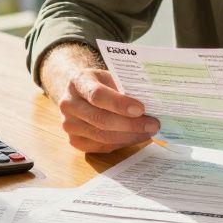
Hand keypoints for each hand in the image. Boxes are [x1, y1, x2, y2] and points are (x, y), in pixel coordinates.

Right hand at [39, 46, 159, 152]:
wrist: (81, 93)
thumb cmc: (101, 83)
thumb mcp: (111, 76)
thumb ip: (125, 87)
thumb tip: (152, 102)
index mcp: (78, 82)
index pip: (97, 95)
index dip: (119, 104)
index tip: (141, 109)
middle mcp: (68, 104)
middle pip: (101, 119)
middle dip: (131, 124)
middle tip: (153, 124)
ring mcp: (69, 125)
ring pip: (102, 136)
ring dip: (130, 136)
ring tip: (149, 132)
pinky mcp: (75, 141)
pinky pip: (101, 146)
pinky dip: (123, 143)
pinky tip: (137, 137)